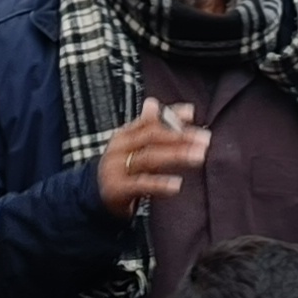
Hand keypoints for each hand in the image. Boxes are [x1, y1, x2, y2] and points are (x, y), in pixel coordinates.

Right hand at [96, 100, 211, 212]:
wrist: (93, 195)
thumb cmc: (119, 167)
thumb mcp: (130, 146)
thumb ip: (145, 126)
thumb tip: (153, 102)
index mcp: (125, 135)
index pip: (150, 121)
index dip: (170, 116)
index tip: (191, 113)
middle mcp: (120, 148)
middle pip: (152, 137)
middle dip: (180, 136)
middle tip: (204, 138)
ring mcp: (117, 168)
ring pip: (149, 158)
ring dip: (176, 156)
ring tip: (198, 156)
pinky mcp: (118, 189)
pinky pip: (141, 184)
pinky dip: (160, 184)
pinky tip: (177, 185)